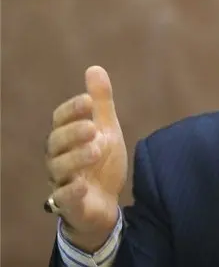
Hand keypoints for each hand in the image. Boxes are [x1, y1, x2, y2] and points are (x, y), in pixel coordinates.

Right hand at [45, 66, 127, 251]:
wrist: (106, 200)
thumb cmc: (101, 161)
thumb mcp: (106, 128)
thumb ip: (101, 102)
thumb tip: (95, 68)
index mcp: (66, 137)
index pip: (60, 120)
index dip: (72, 110)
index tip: (88, 100)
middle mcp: (58, 158)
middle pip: (56, 143)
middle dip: (73, 133)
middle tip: (93, 127)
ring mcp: (61, 181)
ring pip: (59, 169)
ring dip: (76, 159)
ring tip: (96, 150)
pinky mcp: (69, 205)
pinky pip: (62, 200)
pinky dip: (70, 193)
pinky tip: (82, 185)